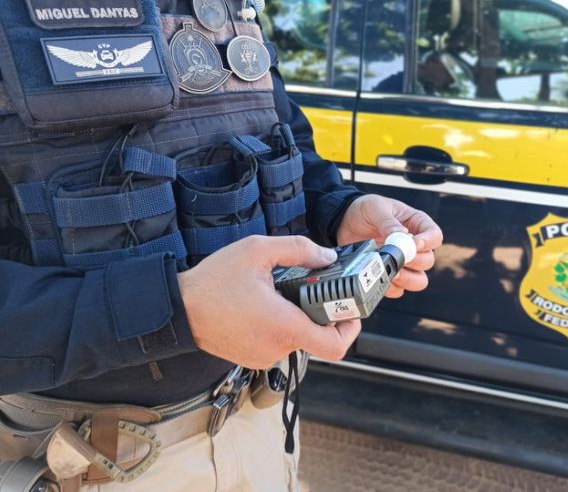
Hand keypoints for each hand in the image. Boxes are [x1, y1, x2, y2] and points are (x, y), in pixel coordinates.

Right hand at [178, 235, 360, 368]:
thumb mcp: (257, 251)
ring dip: (295, 318)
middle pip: (316, 336)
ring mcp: (264, 356)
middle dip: (318, 312)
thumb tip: (327, 257)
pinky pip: (278, 342)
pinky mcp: (253, 357)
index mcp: (284, 325)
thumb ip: (299, 250)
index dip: (350, 330)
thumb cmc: (212, 282)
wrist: (178, 309)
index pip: (334, 345)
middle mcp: (277, 347)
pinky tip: (262, 306)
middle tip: (309, 289)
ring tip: (278, 294)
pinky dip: (278, 325)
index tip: (350, 312)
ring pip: (296, 338)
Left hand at [337, 194, 442, 297]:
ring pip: (419, 280)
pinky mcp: (389, 276)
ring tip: (391, 271)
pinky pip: (398, 290)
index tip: (413, 243)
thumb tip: (402, 236)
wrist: (342, 222)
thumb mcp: (375, 208)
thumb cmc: (363, 210)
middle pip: (428, 261)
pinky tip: (379, 278)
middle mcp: (413, 246)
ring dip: (407, 279)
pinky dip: (391, 287)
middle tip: (397, 257)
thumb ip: (388, 222)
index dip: (428, 242)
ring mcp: (402, 263)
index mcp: (416, 224)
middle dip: (414, 261)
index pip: (435, 236)